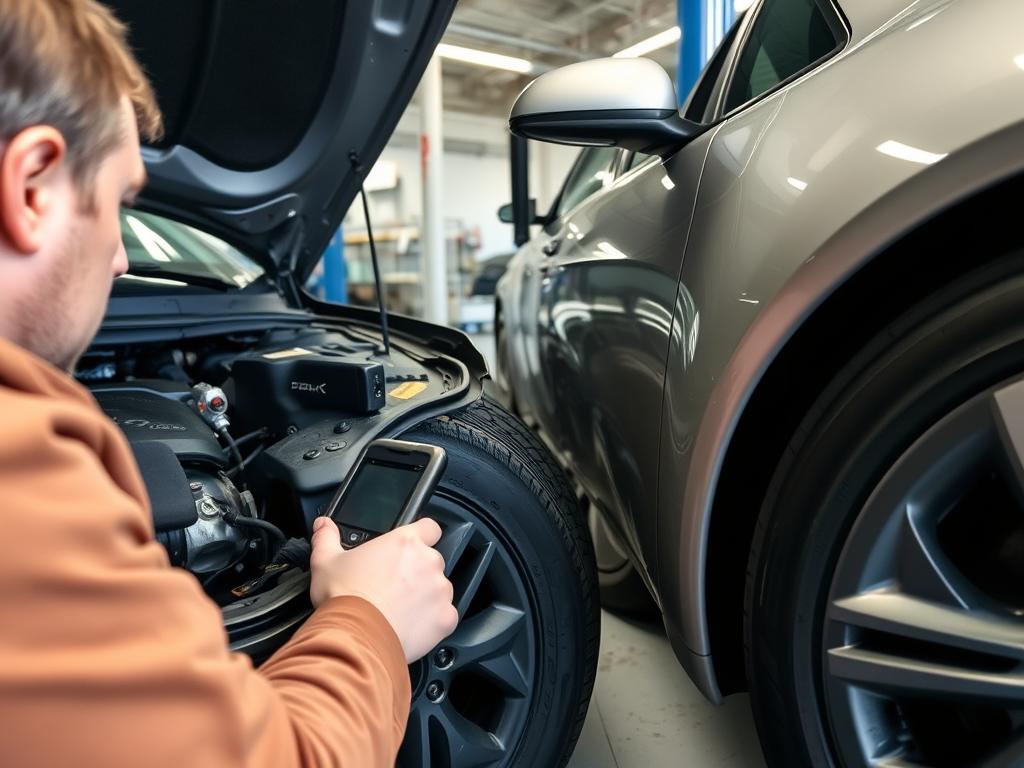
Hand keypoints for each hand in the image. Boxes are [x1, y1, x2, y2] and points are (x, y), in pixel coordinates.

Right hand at [309, 516, 458, 662]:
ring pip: (439, 589)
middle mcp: (428, 562)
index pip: (429, 528)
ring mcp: (440, 590)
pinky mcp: (445, 617)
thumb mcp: (325, 562)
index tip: (411, 548)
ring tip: (399, 610)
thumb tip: (323, 525)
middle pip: (431, 561)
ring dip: (425, 596)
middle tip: (394, 587)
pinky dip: (432, 621)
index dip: (422, 536)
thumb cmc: (344, 598)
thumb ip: (326, 538)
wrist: (355, 637)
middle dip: (417, 573)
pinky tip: (410, 626)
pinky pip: (445, 616)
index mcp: (404, 543)